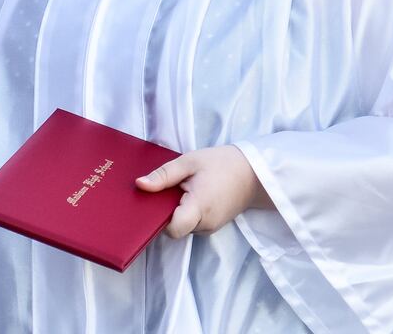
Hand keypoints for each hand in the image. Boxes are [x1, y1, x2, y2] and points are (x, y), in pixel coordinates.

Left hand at [135, 144, 272, 237]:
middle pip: (175, 228)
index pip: (172, 229)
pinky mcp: (213, 226)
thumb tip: (140, 185)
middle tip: (164, 190)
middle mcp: (206, 224)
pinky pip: (192, 224)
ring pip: (183, 226)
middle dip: (165, 212)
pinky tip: (188, 196)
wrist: (252, 173)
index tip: (154, 201)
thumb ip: (163, 175)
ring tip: (179, 190)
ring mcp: (211, 228)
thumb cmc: (220, 164)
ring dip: (176, 212)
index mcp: (199, 208)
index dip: (158, 218)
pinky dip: (186, 213)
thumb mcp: (189, 162)